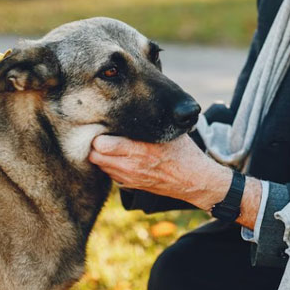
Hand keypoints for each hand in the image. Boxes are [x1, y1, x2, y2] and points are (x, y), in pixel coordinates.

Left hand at [89, 134, 232, 210]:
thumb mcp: (168, 132)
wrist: (195, 179)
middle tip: (103, 135)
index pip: (100, 144)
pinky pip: (110, 175)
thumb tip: (133, 104)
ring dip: (102, 156)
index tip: (104, 126)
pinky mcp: (131, 186)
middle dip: (96, 145)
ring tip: (111, 146)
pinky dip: (110, 166)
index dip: (98, 134)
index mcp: (138, 149)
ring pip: (100, 166)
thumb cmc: (183, 152)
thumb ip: (148, 123)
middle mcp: (130, 166)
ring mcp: (129, 178)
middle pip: (95, 156)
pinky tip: (120, 158)